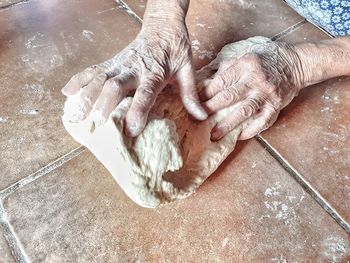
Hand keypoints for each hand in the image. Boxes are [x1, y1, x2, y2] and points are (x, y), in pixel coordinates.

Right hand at [62, 13, 206, 136]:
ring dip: (85, 95)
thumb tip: (203, 115)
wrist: (163, 25)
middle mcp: (134, 68)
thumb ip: (191, 94)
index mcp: (155, 72)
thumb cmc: (176, 49)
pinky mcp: (112, 61)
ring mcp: (120, 64)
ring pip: (98, 77)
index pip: (146, 93)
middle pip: (115, 84)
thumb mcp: (187, 70)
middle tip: (97, 123)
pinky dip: (79, 80)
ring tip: (74, 114)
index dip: (138, 110)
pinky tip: (67, 93)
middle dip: (104, 103)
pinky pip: (92, 70)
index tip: (131, 129)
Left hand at [200, 41, 303, 140]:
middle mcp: (255, 80)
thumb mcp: (247, 53)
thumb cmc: (268, 57)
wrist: (296, 63)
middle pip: (229, 97)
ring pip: (244, 111)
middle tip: (197, 118)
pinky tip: (239, 137)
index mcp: (246, 65)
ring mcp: (266, 95)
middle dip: (211, 109)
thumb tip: (208, 79)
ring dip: (228, 124)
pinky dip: (251, 130)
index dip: (205, 93)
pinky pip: (263, 121)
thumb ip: (229, 66)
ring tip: (214, 135)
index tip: (193, 102)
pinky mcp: (276, 106)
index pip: (221, 81)